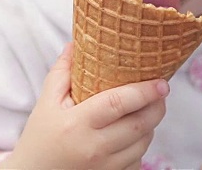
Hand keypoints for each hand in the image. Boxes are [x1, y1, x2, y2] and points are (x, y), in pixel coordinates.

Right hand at [0, 43, 169, 169]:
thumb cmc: (39, 139)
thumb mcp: (46, 103)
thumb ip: (62, 72)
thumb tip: (75, 44)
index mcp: (77, 123)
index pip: (119, 103)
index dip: (145, 91)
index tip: (161, 82)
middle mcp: (94, 148)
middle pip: (140, 125)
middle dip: (157, 106)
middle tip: (161, 92)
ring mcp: (105, 167)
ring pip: (143, 143)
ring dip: (150, 125)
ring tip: (147, 110)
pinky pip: (137, 161)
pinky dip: (140, 146)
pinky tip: (133, 135)